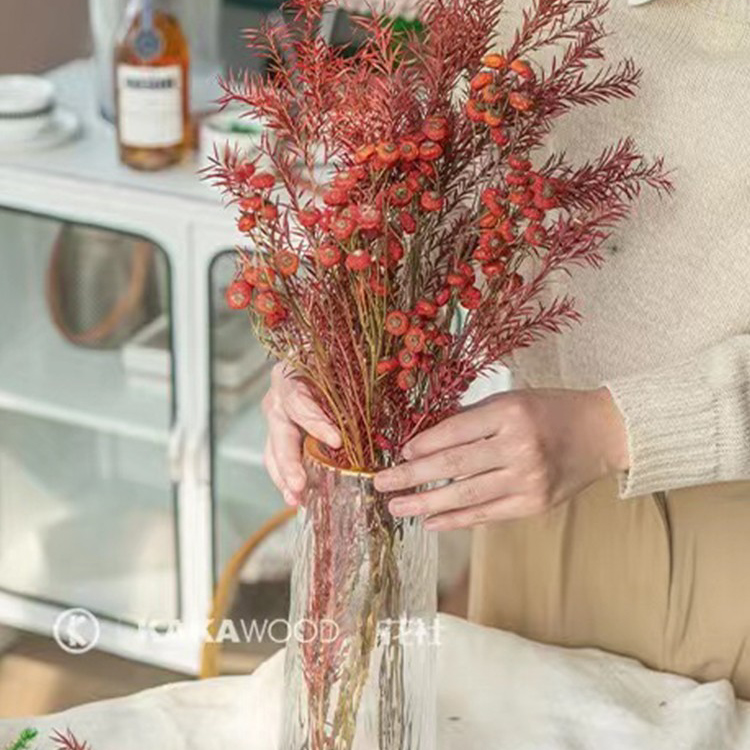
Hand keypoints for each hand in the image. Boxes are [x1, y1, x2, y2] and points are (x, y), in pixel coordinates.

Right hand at [262, 363, 340, 505]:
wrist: (315, 359)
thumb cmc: (330, 359)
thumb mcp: (337, 362)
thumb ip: (348, 378)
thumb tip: (379, 387)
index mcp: (289, 377)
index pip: (298, 402)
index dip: (315, 422)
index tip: (337, 441)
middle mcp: (277, 399)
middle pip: (280, 433)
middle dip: (290, 462)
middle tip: (300, 485)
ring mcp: (277, 420)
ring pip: (274, 451)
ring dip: (285, 478)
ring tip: (296, 500)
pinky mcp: (281, 436)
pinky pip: (279, 460)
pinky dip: (288, 480)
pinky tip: (299, 499)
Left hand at [374, 388, 627, 529]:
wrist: (603, 433)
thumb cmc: (550, 410)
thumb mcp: (511, 400)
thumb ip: (470, 417)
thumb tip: (422, 439)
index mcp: (511, 413)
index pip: (454, 432)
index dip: (422, 445)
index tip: (398, 453)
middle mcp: (519, 447)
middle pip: (453, 466)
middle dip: (410, 477)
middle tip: (380, 483)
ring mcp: (528, 479)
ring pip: (466, 495)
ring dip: (425, 503)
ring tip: (396, 507)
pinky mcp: (534, 504)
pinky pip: (486, 515)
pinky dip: (456, 519)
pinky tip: (430, 521)